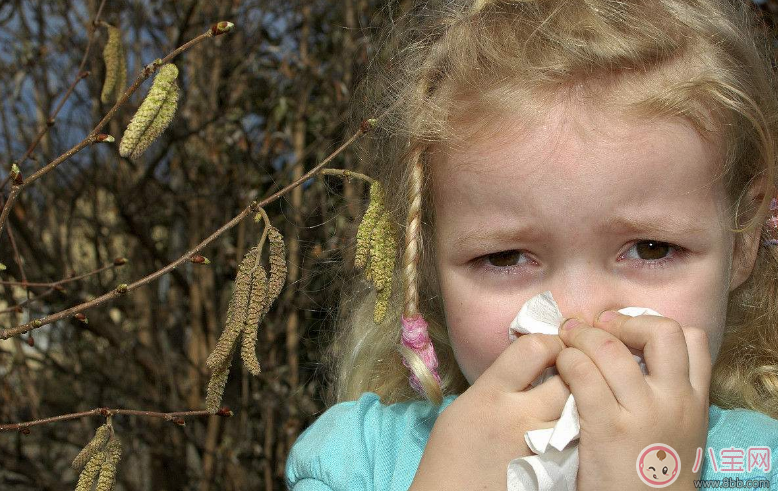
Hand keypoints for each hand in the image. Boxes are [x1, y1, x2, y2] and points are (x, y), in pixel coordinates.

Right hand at [409, 333, 570, 490]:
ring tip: (571, 401)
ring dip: (578, 402)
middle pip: (566, 379)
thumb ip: (497, 383)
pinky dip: (576, 432)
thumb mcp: (464, 407)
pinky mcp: (552, 470)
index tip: (551, 347)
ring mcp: (538, 446)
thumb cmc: (450, 454)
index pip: (533, 349)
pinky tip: (568, 431)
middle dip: (572, 370)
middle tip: (570, 371)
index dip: (549, 342)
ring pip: (578, 410)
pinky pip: (576, 441)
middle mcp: (517, 416)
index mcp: (489, 394)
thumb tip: (527, 365)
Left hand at [555, 311, 710, 490]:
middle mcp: (674, 401)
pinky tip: (561, 367)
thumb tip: (636, 356)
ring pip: (611, 349)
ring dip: (583, 336)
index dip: (655, 323)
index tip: (627, 331)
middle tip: (597, 326)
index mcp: (695, 401)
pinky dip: (568, 361)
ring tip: (568, 339)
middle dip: (624, 321)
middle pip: (661, 331)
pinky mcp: (607, 428)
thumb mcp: (679, 431)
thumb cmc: (653, 474)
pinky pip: (583, 374)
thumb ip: (668, 395)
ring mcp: (642, 413)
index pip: (692, 339)